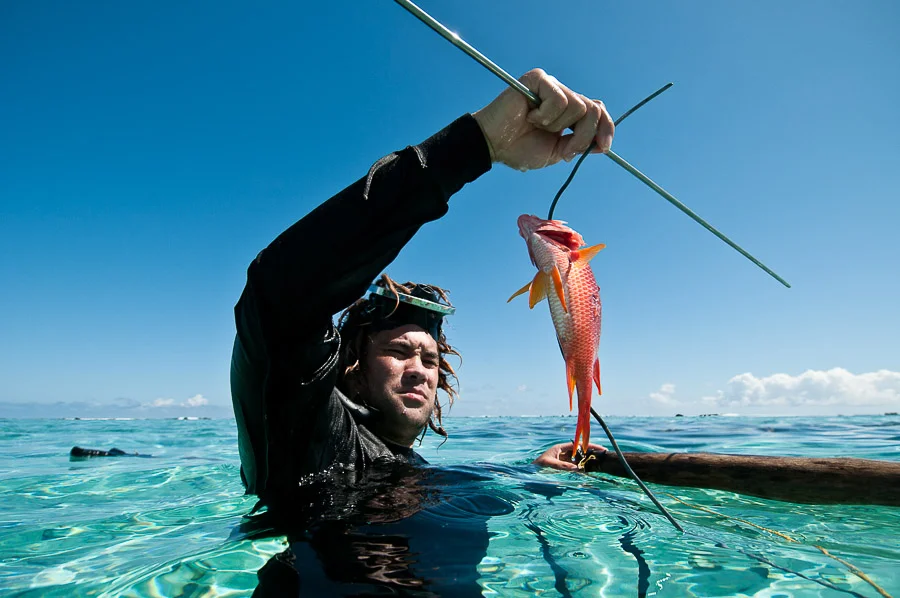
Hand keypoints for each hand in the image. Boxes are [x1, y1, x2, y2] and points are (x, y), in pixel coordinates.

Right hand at [473, 68, 614, 171]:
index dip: (606, 128)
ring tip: (538, 127)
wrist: (494, 145)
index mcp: (569, 112)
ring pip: (578, 106)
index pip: (599, 111)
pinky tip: (530, 116)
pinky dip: (546, 115)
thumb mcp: (557, 152)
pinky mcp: (539, 79)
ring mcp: (552, 85)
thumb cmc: (520, 148)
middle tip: (564, 150)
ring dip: (558, 126)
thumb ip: (579, 144)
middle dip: (583, 135)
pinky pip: (559, 99)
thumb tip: (602, 144)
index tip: (603, 147)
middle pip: (594, 110)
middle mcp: (564, 95)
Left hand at [533, 442, 607, 470]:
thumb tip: (576, 467)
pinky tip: (588, 470)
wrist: (531, 472)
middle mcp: (564, 452)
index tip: (600, 448)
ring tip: (598, 463)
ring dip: (587, 461)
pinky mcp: (564, 467)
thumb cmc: (538, 465)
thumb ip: (562, 465)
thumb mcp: (549, 464)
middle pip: (580, 451)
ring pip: (579, 459)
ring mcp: (565, 460)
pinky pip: (575, 467)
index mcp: (561, 447)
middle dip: (591, 452)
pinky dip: (581, 468)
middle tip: (603, 455)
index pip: (578, 445)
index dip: (589, 446)